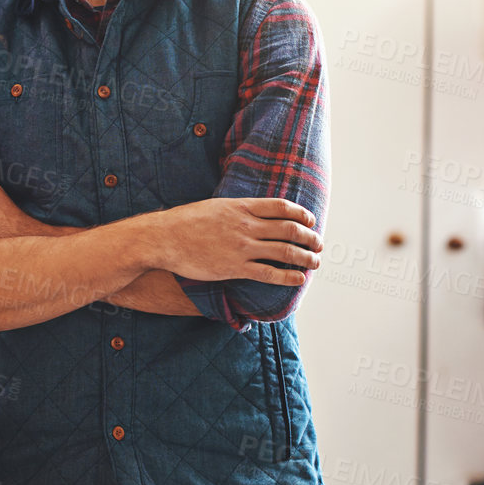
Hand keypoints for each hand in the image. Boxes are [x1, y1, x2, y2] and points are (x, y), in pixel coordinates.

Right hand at [152, 198, 322, 285]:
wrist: (164, 238)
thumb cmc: (186, 221)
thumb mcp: (216, 206)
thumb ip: (238, 209)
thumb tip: (253, 212)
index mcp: (242, 206)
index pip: (283, 207)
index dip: (302, 214)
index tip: (311, 221)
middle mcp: (247, 226)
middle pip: (290, 229)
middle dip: (310, 237)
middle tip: (319, 244)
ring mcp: (242, 247)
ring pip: (285, 252)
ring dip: (306, 257)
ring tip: (315, 261)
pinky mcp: (235, 268)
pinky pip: (269, 274)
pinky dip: (288, 276)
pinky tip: (298, 279)